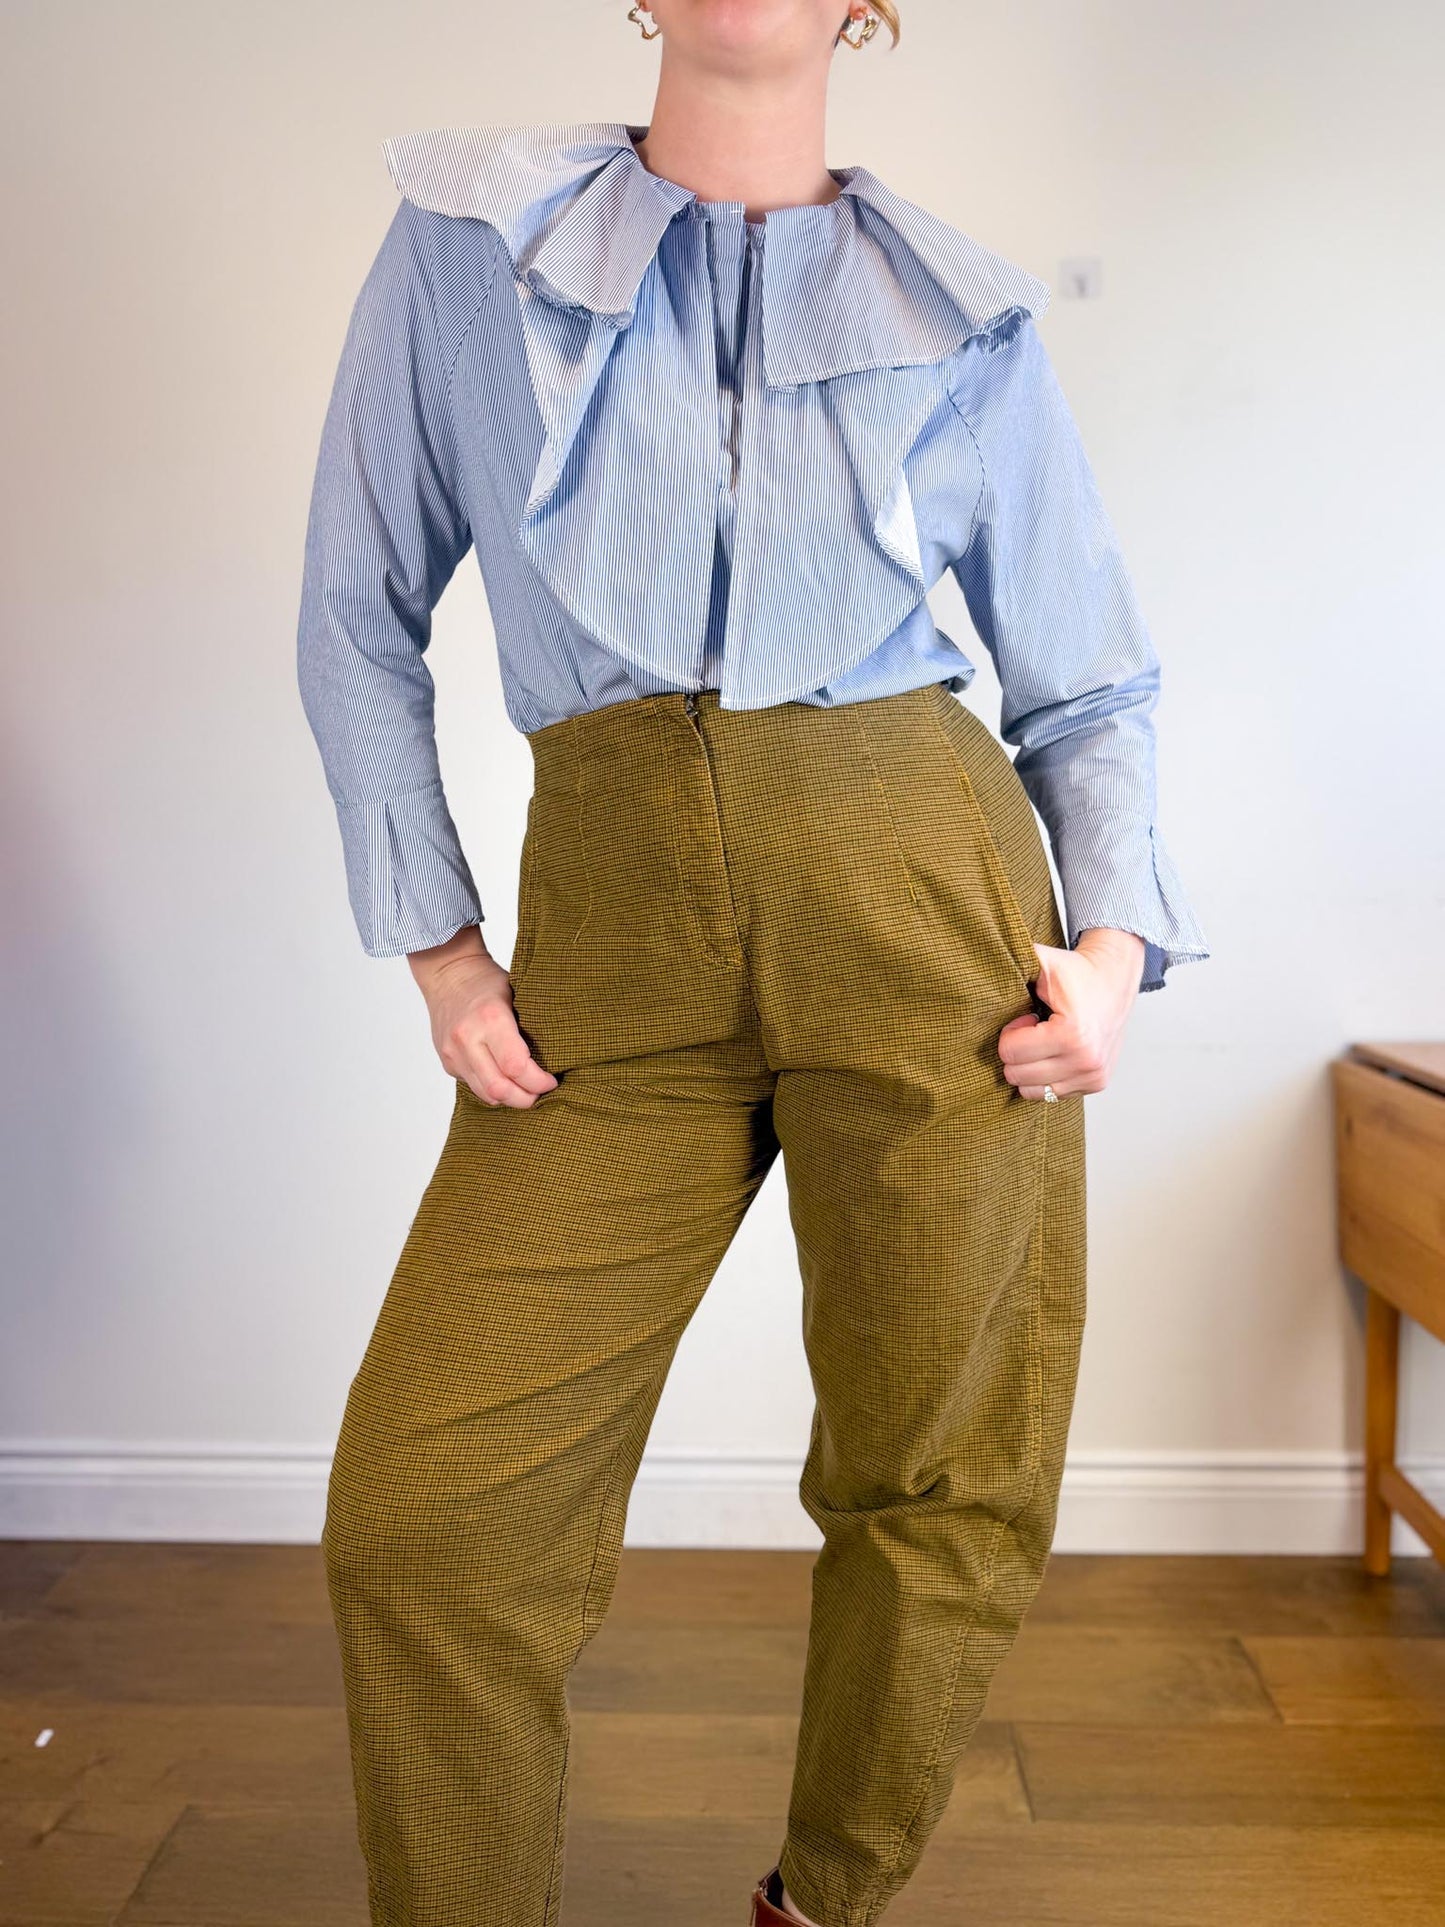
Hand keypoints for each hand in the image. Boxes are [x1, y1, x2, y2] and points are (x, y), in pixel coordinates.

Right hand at [407, 924, 558, 1109]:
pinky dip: (493, 1088)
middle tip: (540, 1092)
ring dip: (510, 1098)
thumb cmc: (487, 981)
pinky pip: (474, 1086)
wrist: (448, 973)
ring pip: (485, 1094)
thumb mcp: (517, 995)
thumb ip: (530, 1028)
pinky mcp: (447, 1062)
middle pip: (500, 1088)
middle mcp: (468, 1038)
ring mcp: (453, 1053)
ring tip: (525, 1089)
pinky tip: (505, 1079)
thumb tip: (558, 1057)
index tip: (551, 1080)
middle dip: (525, 1098)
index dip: (538, 1081)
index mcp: (490, 1018)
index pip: (516, 1067)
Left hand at [996, 928, 1144, 1099]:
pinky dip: (1046, 1076)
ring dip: (1030, 1066)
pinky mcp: (1096, 1084)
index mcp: (1071, 1035)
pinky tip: (1056, 1052)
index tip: (1027, 1016)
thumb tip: (979, 963)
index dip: (1011, 1032)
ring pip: (1031, 1091)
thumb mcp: (1042, 961)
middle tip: (1035, 1028)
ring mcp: (1092, 1076)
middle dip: (1018, 1050)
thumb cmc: (1076, 972)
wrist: (1115, 978)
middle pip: (1017, 1075)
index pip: (1010, 1053)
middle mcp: (1085, 1061)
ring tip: (1045, 1041)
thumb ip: (1012, 961)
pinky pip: (1051, 1094)